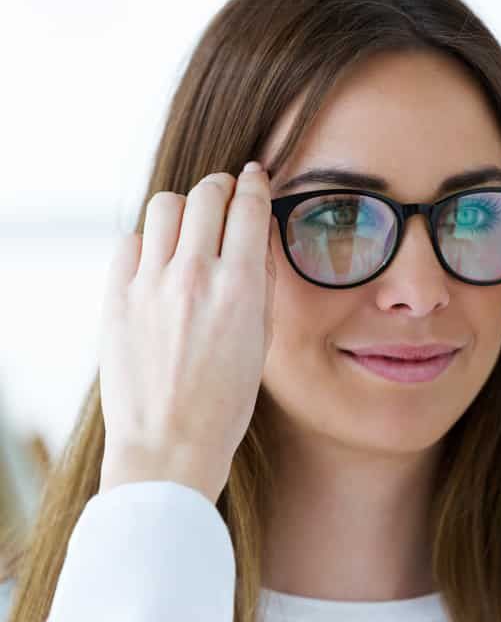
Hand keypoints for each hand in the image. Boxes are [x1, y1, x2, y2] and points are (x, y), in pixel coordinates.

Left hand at [97, 162, 275, 501]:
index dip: (257, 184)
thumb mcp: (261, 341)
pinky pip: (132, 241)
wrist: (169, 445)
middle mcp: (193, 277)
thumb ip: (261, 282)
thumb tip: (259, 234)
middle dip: (222, 186)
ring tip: (191, 224)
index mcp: (238, 290)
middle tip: (226, 195)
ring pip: (164, 206)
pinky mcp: (116, 298)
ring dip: (184, 206)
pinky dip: (150, 239)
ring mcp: (150, 285)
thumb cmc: (224, 402)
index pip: (249, 208)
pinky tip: (161, 258)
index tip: (257, 176)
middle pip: (206, 195)